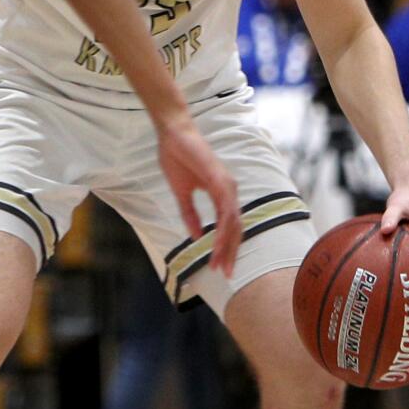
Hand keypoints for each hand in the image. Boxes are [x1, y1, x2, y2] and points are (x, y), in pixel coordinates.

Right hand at [156, 116, 240, 276]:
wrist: (172, 134)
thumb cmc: (176, 158)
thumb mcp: (181, 193)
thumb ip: (190, 215)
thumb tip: (196, 237)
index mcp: (221, 193)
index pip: (229, 226)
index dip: (224, 247)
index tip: (218, 266)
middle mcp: (229, 190)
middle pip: (236, 228)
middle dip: (230, 253)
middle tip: (225, 274)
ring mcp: (227, 185)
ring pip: (233, 223)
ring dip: (226, 246)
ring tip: (219, 264)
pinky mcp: (220, 180)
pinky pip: (225, 211)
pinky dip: (222, 229)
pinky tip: (215, 243)